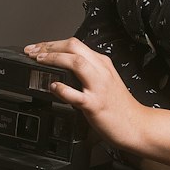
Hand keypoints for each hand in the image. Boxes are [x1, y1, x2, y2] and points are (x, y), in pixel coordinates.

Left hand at [23, 38, 144, 151]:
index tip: (36, 48)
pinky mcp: (96, 105)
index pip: (74, 44)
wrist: (138, 125)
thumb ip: (87, 73)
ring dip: (54, 58)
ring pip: (76, 62)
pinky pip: (77, 94)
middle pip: (73, 46)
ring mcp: (99, 87)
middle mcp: (101, 71)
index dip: (51, 43)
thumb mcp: (104, 82)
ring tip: (39, 61)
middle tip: (31, 51)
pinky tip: (53, 87)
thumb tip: (64, 68)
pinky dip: (63, 89)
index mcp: (102, 64)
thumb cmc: (120, 107)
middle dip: (49, 46)